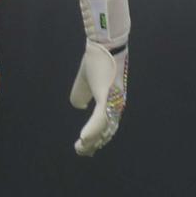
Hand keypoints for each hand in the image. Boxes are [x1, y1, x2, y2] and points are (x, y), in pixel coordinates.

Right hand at [70, 0, 128, 154]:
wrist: (102, 44)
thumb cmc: (95, 60)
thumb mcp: (84, 81)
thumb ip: (81, 94)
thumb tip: (79, 106)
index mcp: (112, 101)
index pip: (107, 124)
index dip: (98, 137)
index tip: (87, 147)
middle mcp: (116, 103)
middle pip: (108, 129)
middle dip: (95, 143)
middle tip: (84, 152)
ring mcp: (114, 100)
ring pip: (104, 127)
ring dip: (92, 140)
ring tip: (82, 148)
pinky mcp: (108, 95)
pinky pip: (101, 117)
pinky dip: (93, 130)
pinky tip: (84, 140)